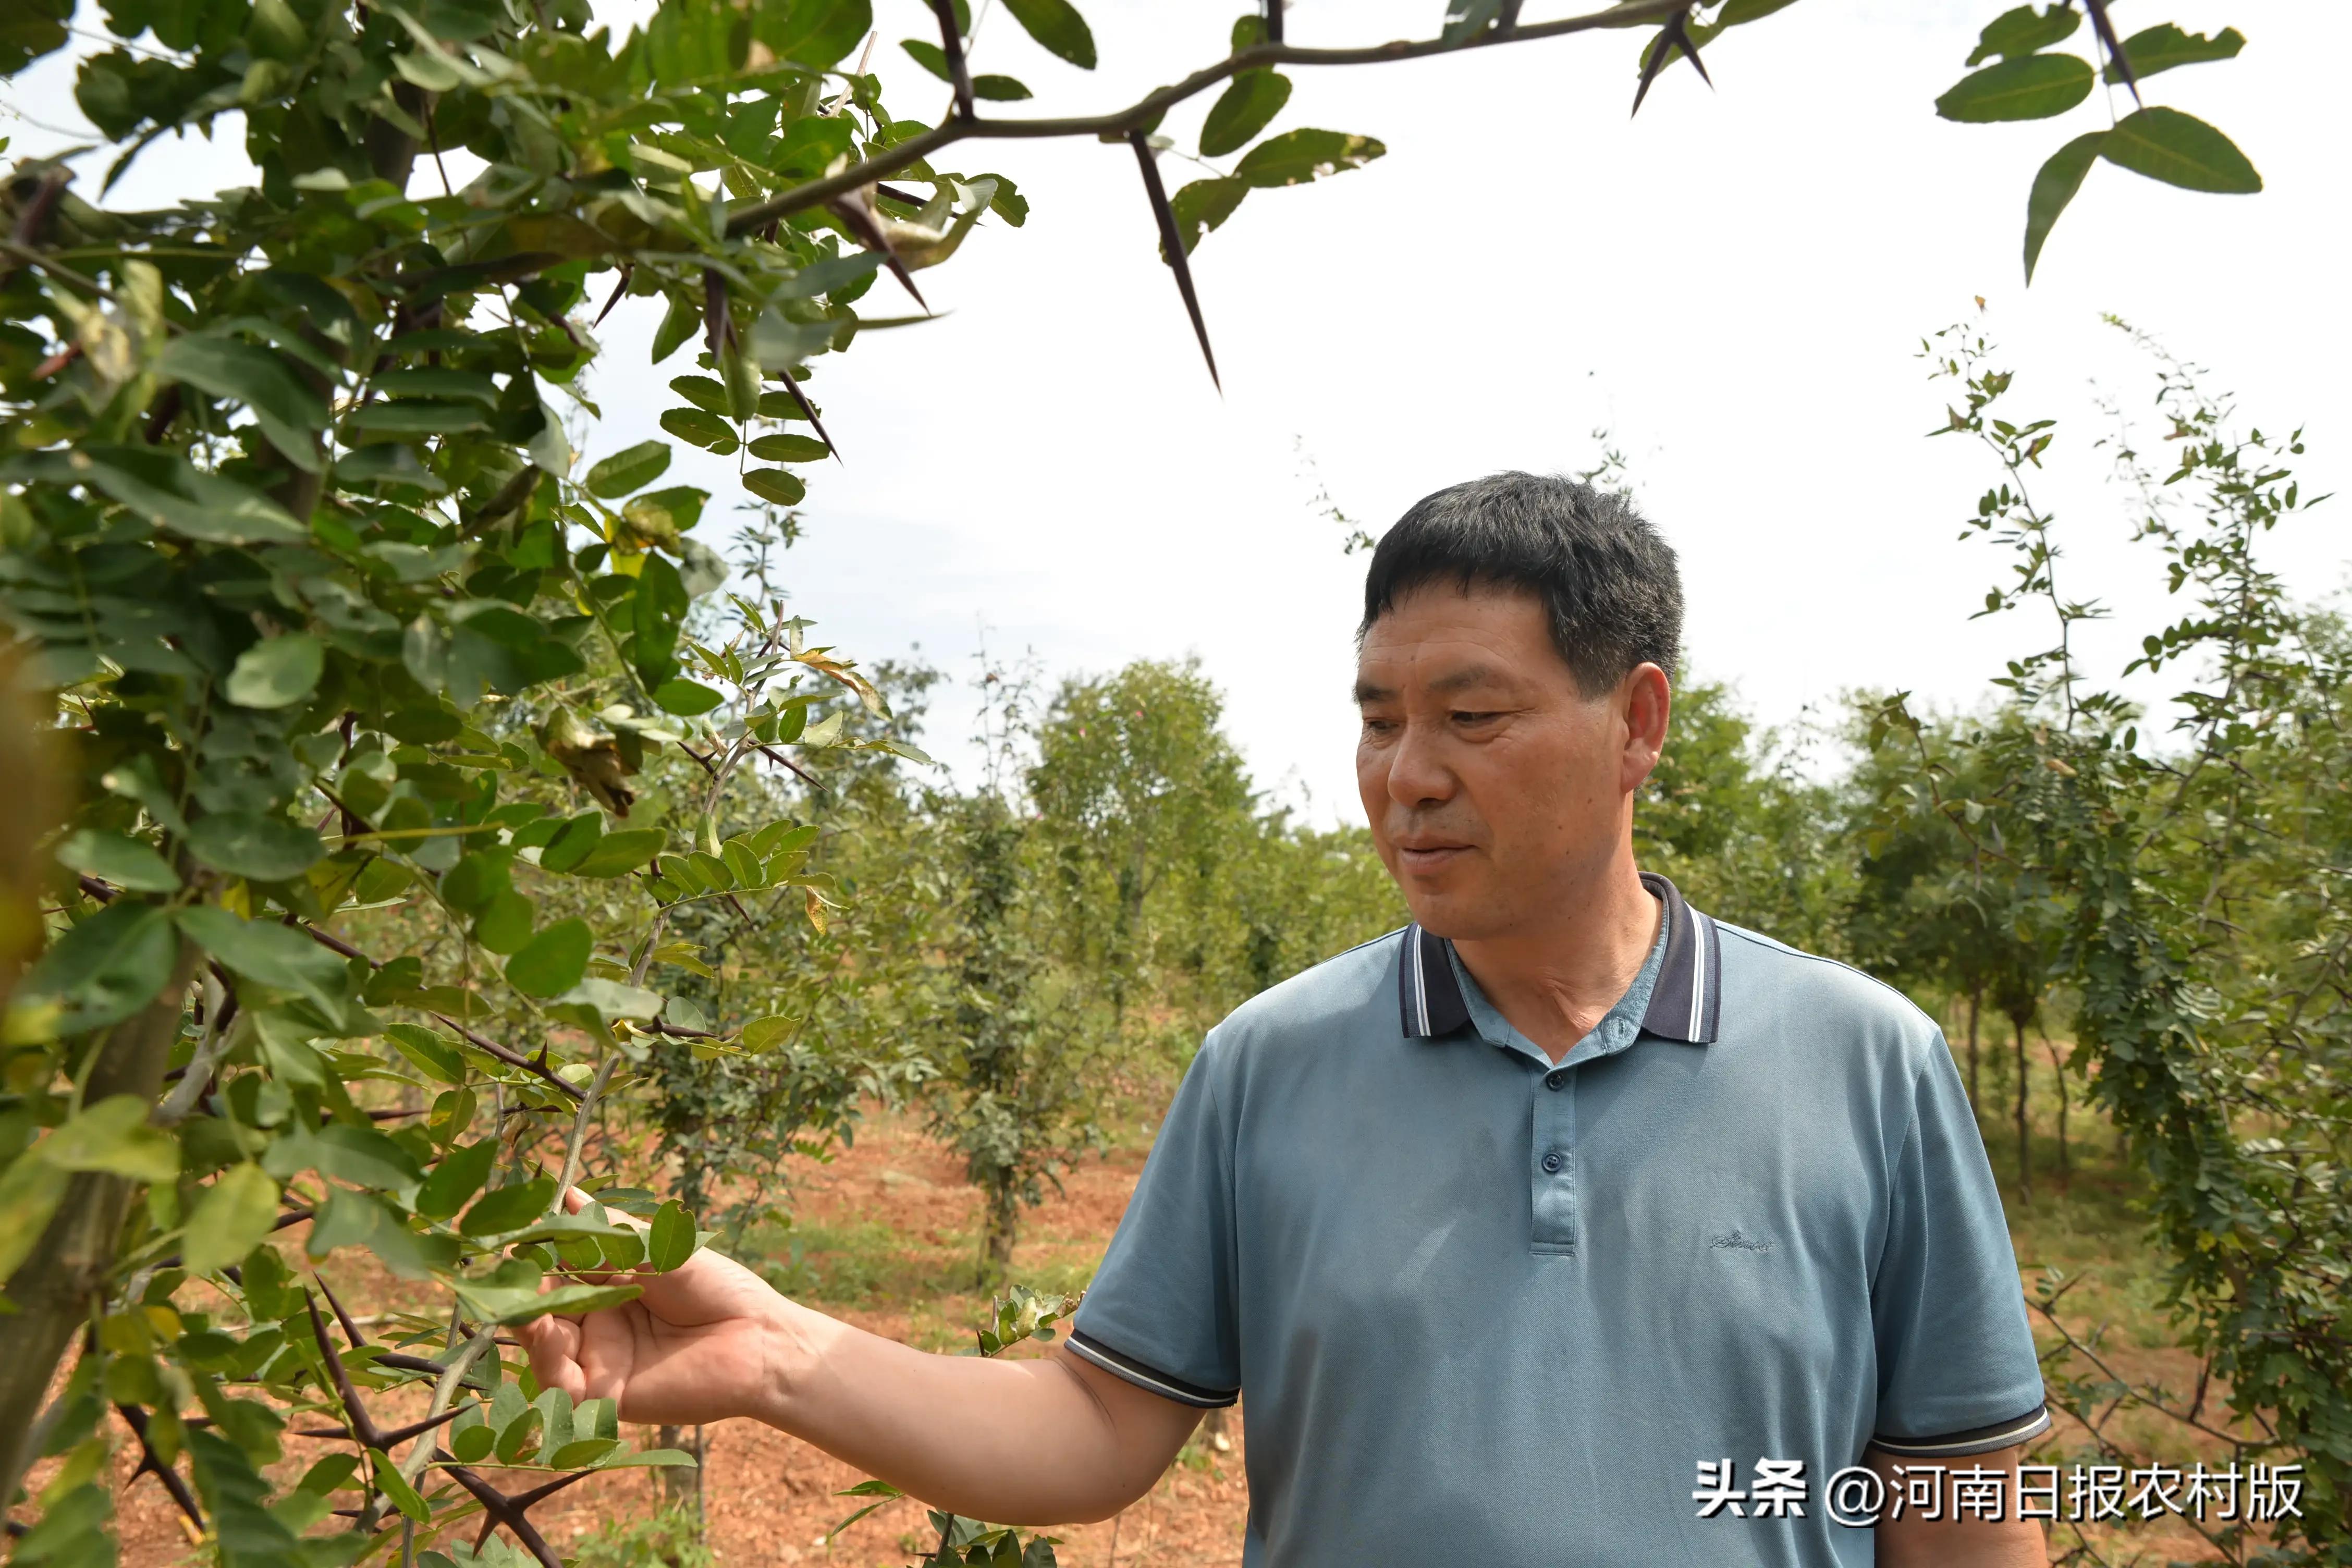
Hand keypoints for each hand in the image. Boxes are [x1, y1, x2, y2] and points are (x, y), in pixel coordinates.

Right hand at [514, 1190, 793, 1427]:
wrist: (761, 1341)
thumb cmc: (720, 1289)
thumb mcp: (662, 1251)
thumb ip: (611, 1231)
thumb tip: (565, 1193)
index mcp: (609, 1286)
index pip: (557, 1268)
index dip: (536, 1254)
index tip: (518, 1234)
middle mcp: (597, 1324)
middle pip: (542, 1306)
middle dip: (523, 1287)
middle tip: (511, 1266)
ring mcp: (598, 1361)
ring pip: (542, 1345)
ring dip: (527, 1320)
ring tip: (525, 1296)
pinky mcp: (605, 1397)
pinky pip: (561, 1383)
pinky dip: (545, 1358)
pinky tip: (545, 1330)